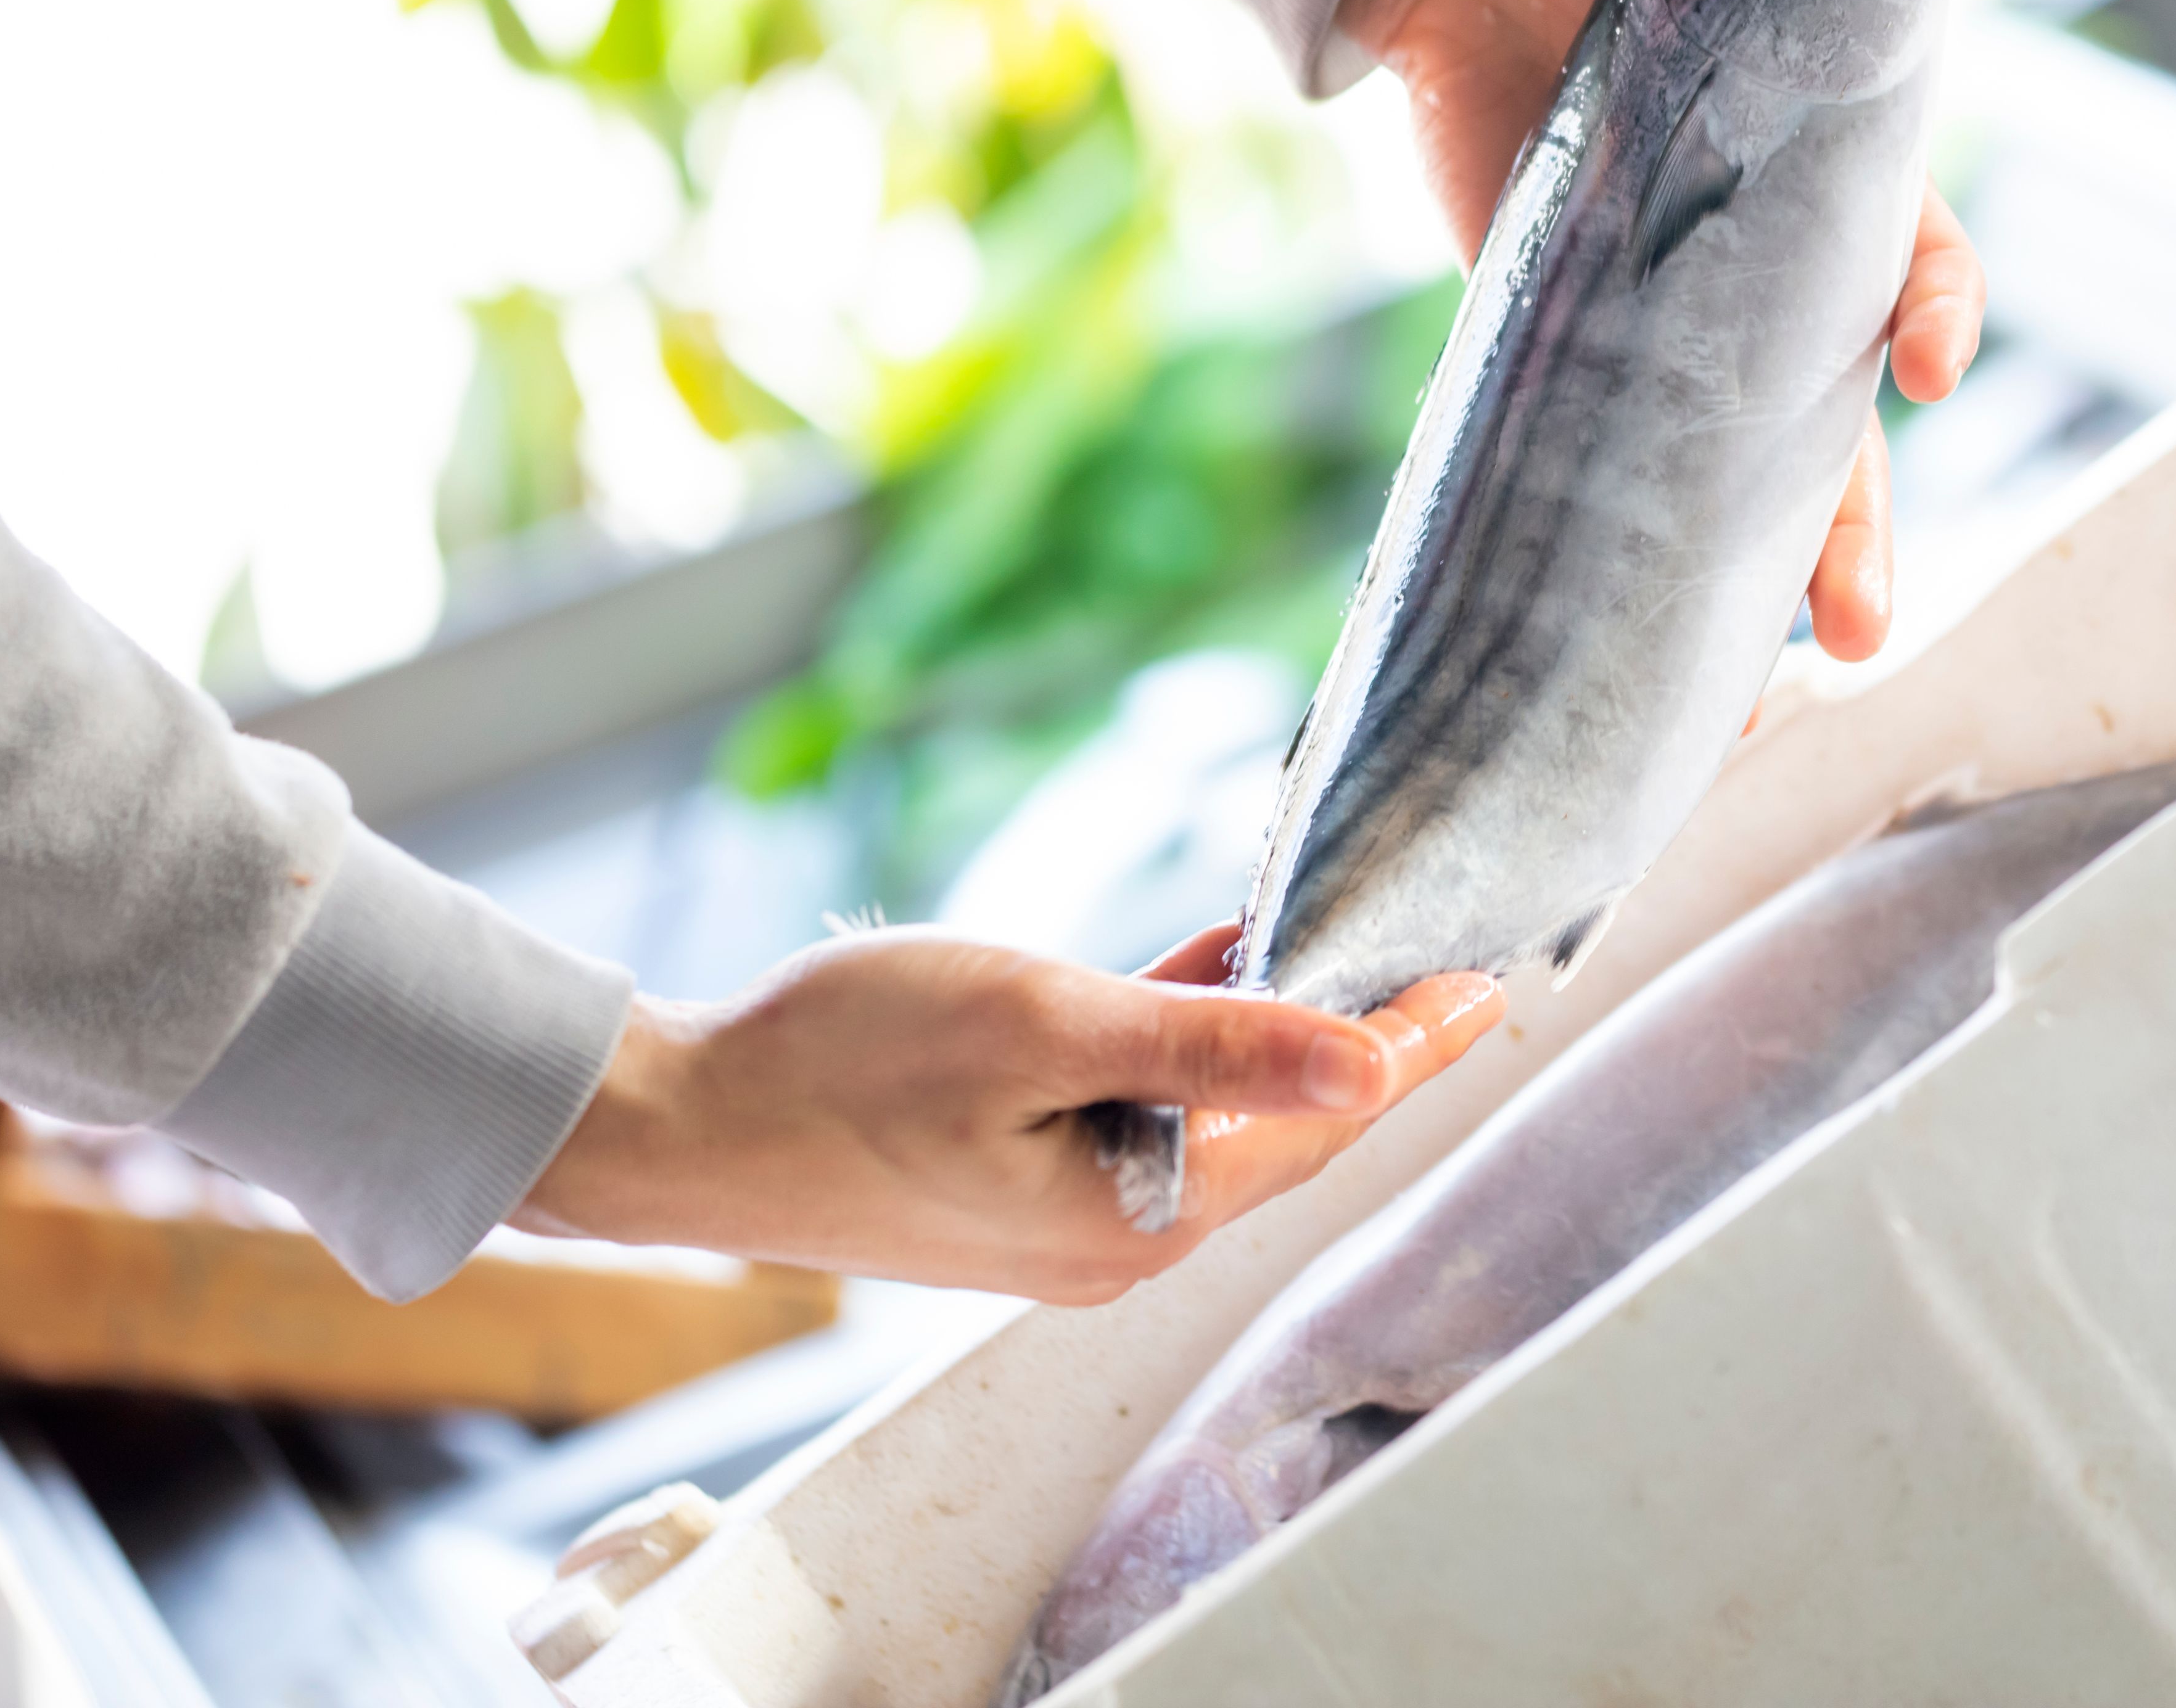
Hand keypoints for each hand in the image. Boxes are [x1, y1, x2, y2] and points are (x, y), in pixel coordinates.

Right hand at [513, 926, 1501, 1303]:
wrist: (682, 1123)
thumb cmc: (845, 1065)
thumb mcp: (1048, 1026)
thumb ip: (1216, 1046)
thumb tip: (1373, 1065)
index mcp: (1142, 1213)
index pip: (1326, 1120)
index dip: (1416, 1044)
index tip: (1493, 979)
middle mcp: (1119, 1233)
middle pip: (1283, 1123)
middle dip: (1370, 1041)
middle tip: (1453, 954)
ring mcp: (1066, 1208)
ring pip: (1214, 1107)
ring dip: (1279, 1028)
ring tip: (1364, 942)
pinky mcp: (1017, 1171)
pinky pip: (1138, 1100)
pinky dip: (1189, 1028)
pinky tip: (1225, 951)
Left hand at [1339, 0, 2079, 658]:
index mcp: (1844, 181)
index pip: (1915, 276)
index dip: (1937, 321)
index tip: (1927, 363)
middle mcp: (1772, 270)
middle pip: (1841, 428)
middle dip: (1861, 531)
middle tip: (1866, 626)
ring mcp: (1671, 316)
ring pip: (1743, 474)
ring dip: (1771, 575)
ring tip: (1778, 672)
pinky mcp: (1561, 336)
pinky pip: (1602, 459)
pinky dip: (1620, 551)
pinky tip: (1627, 636)